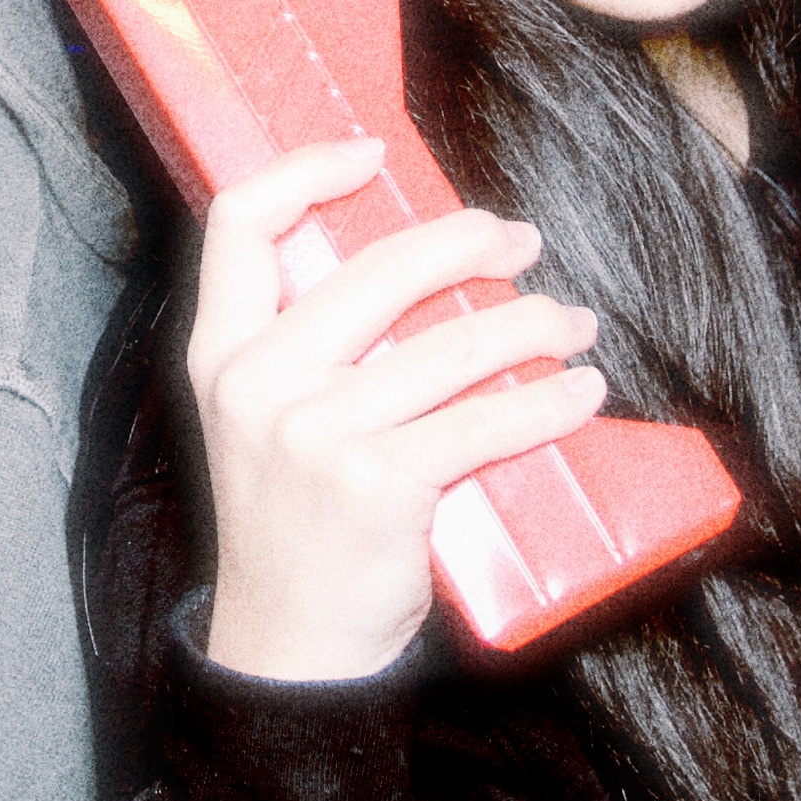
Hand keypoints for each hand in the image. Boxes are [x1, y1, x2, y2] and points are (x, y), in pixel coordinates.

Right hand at [189, 137, 606, 682]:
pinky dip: (548, 403)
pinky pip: (486, 422)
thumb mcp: (262, 420)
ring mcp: (314, 433)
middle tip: (522, 244)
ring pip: (453, 346)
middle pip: (378, 269)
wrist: (289, 647)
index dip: (306, 171)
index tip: (374, 153)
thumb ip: (304, 346)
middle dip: (469, 244)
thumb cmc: (294, 524)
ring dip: (534, 326)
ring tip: (571, 326)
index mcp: (220, 353)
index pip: (239, 223)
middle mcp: (257, 382)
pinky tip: (580, 393)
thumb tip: (415, 264)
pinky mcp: (378, 484)